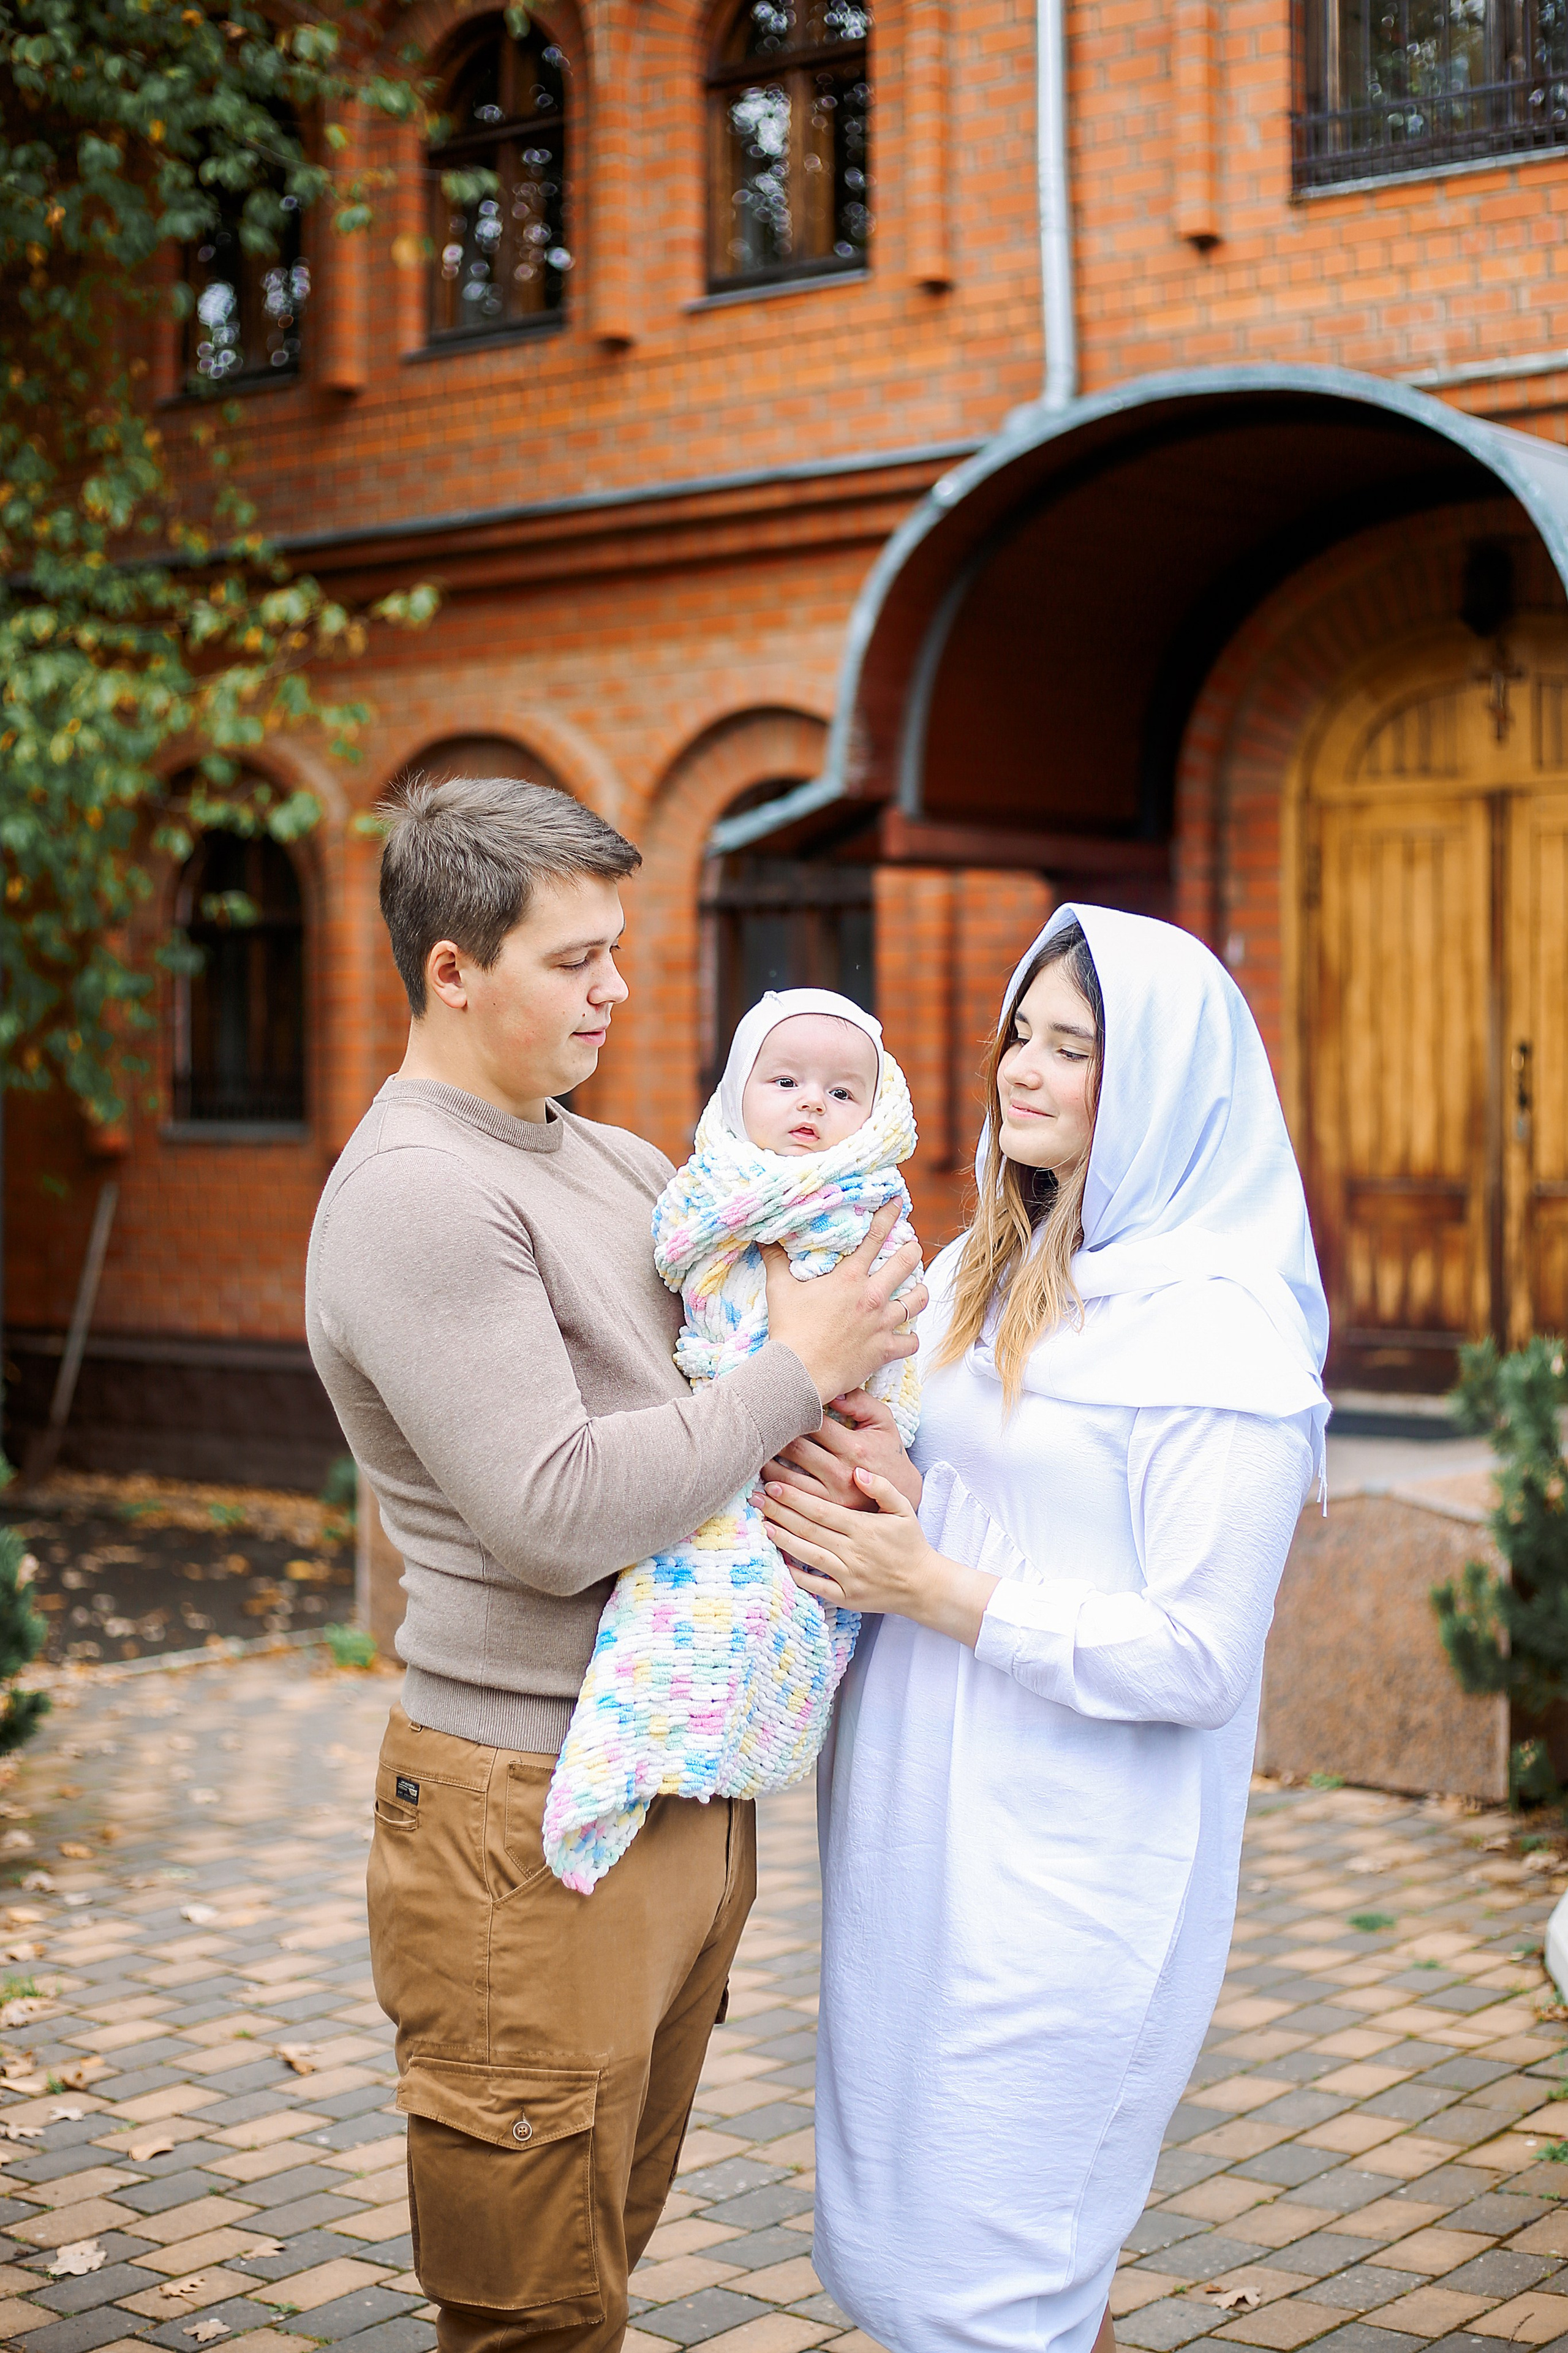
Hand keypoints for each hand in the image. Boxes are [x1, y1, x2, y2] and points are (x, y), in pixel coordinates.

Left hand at [758, 1390, 922, 1514]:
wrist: (904, 1495)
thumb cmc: (888, 1452)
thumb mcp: (883, 1422)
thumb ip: (859, 1402)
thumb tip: (831, 1389)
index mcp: (854, 1446)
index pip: (811, 1422)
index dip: (789, 1410)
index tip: (774, 1401)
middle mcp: (841, 1471)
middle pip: (794, 1448)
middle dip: (772, 1435)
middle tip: (753, 1423)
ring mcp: (832, 1496)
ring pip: (786, 1479)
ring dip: (764, 1466)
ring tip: (750, 1454)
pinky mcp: (826, 1514)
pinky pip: (792, 1504)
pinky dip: (772, 1495)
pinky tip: (759, 1487)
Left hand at [760, 1470, 997, 1648]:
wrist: (925, 1586)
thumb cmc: (911, 1544)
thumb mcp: (904, 1509)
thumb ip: (882, 1488)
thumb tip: (856, 1472)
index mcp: (863, 1528)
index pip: (821, 1510)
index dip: (794, 1498)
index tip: (774, 1485)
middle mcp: (852, 1551)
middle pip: (808, 1529)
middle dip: (779, 1512)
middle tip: (756, 1499)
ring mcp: (847, 1576)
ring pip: (807, 1554)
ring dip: (782, 1539)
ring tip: (762, 1525)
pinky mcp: (846, 1597)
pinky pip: (816, 1586)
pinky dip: (796, 1575)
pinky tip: (779, 1561)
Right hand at [761, 1203, 926, 1407]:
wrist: (799, 1372)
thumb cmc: (789, 1330)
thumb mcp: (779, 1290)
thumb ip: (775, 1261)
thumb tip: (764, 1239)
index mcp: (850, 1277)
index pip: (875, 1237)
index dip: (888, 1216)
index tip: (898, 1203)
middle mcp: (872, 1296)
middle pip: (906, 1262)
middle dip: (912, 1250)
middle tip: (912, 1247)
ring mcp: (882, 1323)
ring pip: (917, 1300)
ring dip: (919, 1292)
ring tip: (918, 1288)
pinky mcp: (884, 1349)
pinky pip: (911, 1341)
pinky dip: (910, 1337)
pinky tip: (907, 1335)